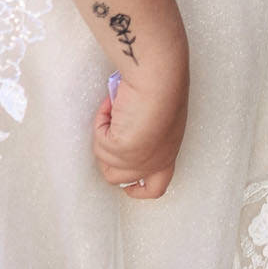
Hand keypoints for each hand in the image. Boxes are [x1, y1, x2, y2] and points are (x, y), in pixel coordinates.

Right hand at [95, 59, 187, 200]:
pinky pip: (99, 140)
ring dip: (104, 137)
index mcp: (168, 153)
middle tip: (110, 131)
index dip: (139, 190)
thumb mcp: (158, 119)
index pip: (157, 187)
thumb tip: (122, 131)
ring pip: (104, 162)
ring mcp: (138, 160)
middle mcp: (154, 162)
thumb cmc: (163, 87)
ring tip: (114, 111)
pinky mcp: (122, 150)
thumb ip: (144, 134)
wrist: (161, 78)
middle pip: (121, 179)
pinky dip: (101, 120)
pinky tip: (113, 104)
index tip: (129, 187)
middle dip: (108, 157)